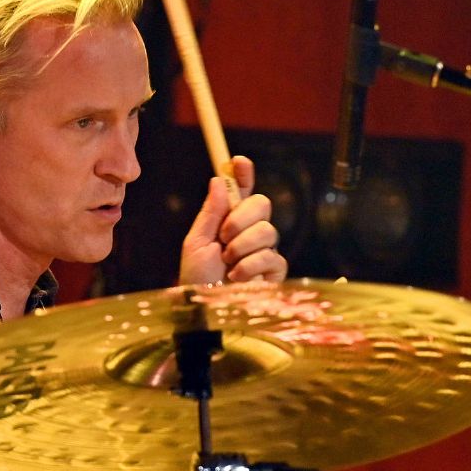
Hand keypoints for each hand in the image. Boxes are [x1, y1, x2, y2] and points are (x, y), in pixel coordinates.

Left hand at [178, 155, 288, 285]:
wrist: (204, 308)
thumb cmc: (196, 278)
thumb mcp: (196, 242)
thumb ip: (210, 212)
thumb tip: (218, 179)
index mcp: (228, 220)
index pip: (241, 190)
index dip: (243, 173)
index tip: (238, 162)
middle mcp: (249, 231)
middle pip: (262, 203)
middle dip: (242, 217)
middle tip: (224, 236)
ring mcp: (264, 250)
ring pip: (267, 230)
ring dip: (241, 247)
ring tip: (227, 263)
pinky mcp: (274, 271)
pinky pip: (271, 255)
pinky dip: (249, 266)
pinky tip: (237, 277)